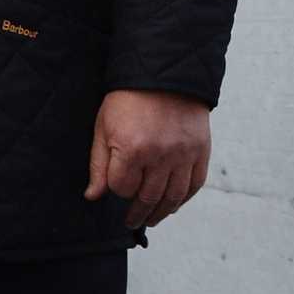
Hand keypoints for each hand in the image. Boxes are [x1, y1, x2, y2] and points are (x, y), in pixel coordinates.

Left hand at [86, 89, 211, 229]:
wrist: (166, 72)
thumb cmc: (129, 99)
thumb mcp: (104, 126)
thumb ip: (99, 165)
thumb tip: (93, 196)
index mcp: (132, 149)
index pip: (122, 189)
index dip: (118, 189)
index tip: (117, 184)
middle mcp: (160, 155)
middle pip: (147, 198)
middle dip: (137, 213)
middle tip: (132, 221)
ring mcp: (183, 153)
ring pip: (172, 197)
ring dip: (161, 213)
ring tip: (152, 219)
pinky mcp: (200, 149)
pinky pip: (194, 184)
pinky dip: (184, 199)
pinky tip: (174, 205)